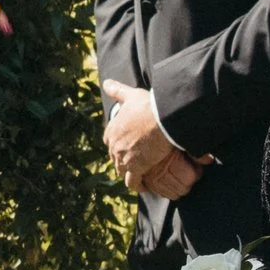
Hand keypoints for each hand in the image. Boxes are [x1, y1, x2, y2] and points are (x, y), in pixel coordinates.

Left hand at [103, 81, 197, 195]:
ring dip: (129, 173)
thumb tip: (106, 82)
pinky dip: (137, 185)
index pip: (111, 142)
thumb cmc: (148, 106)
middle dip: (124, 159)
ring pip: (122, 170)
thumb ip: (117, 90)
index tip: (128, 146)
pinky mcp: (135, 168)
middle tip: (135, 161)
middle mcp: (114, 146)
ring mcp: (123, 158)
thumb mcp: (130, 95)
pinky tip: (143, 187)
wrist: (162, 119)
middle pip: (116, 157)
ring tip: (138, 175)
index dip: (119, 144)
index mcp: (111, 131)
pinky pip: (133, 182)